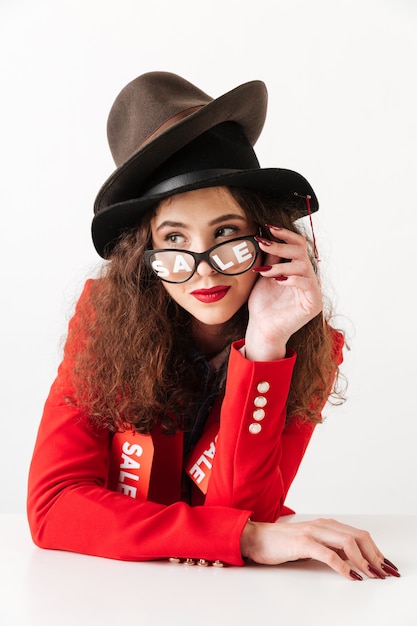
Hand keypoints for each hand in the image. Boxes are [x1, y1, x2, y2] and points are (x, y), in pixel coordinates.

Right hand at [240, 517, 399, 580]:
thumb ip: (329, 547)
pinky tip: (350, 576)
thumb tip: (351, 561)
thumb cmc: (281, 543)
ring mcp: (312, 532)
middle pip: (359, 537)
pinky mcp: (302, 543)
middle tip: (383, 573)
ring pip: (347, 543)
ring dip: (363, 561)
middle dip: (374, 556)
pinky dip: (343, 566)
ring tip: (372, 575)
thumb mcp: (311, 544)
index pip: (359, 534)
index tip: (384, 566)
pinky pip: (328, 554)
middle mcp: (322, 525)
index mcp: (326, 524)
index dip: (375, 550)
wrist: (256, 538)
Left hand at [245, 225, 322, 360]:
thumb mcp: (264, 275)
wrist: (261, 328)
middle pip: (301, 251)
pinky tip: (277, 280)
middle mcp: (308, 277)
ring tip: (264, 271)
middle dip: (281, 245)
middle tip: (262, 243)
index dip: (285, 234)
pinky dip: (291, 279)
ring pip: (302, 265)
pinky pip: (307, 283)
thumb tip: (266, 234)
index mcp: (298, 270)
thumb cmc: (262, 305)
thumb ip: (270, 257)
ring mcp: (312, 290)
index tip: (268, 227)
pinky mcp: (313, 303)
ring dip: (281, 264)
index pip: (298, 244)